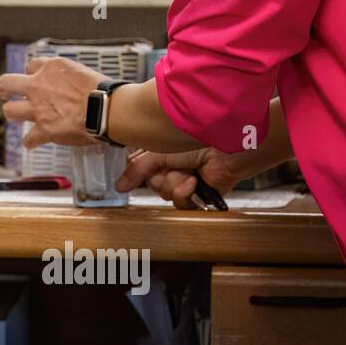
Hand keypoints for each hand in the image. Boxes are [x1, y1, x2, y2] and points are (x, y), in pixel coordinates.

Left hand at [0, 57, 106, 148]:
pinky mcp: (44, 129)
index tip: (35, 78)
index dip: (32, 74)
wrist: (106, 108)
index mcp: (51, 68)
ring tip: (16, 116)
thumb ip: (67, 77)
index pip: (32, 65)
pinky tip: (33, 142)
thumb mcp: (81, 71)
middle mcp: (39, 86)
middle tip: (3, 92)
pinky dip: (31, 142)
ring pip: (10, 110)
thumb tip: (67, 84)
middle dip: (2, 88)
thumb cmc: (102, 90)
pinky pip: (29, 139)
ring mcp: (38, 108)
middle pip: (6, 83)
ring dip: (13, 113)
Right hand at [115, 147, 247, 207]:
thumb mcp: (159, 152)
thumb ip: (137, 168)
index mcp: (162, 156)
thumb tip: (119, 186)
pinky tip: (195, 182)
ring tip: (189, 173)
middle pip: (153, 185)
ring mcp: (185, 182)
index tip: (148, 165)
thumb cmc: (197, 140)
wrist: (226, 149)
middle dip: (163, 177)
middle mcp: (173, 169)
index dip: (142, 172)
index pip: (142, 171)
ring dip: (176, 184)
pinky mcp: (198, 195)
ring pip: (165, 194)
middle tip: (174, 166)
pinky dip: (185, 193)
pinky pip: (181, 204)